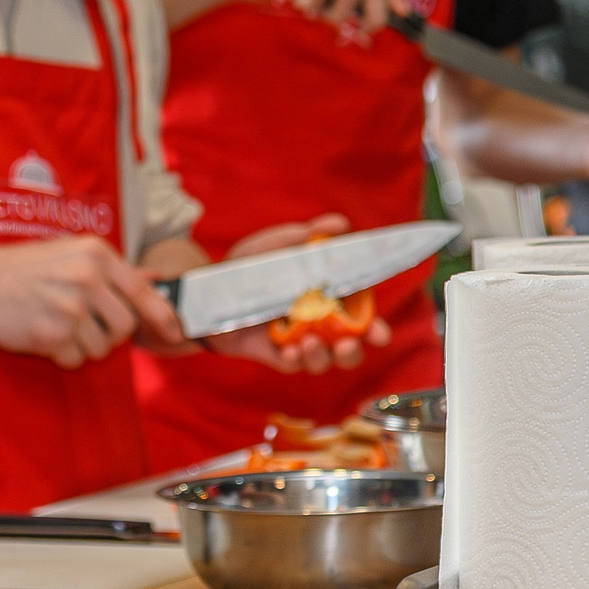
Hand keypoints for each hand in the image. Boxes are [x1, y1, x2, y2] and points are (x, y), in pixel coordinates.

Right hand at [0, 235, 170, 368]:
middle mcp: (88, 278)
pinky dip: (63, 356)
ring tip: (60, 326)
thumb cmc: (32, 268)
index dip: (163, 317)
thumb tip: (156, 281)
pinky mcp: (52, 334)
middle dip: (111, 335)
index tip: (176, 334)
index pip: (143, 293)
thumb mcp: (76, 254)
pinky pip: (75, 360)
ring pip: (101, 347)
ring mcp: (70, 307)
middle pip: (125, 327)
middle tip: (86, 326)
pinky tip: (47, 336)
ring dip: (84, 346)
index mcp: (98, 256)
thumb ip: (117, 271)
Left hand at [213, 214, 390, 372]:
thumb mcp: (278, 245)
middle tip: (347, 344)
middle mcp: (317, 325)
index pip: (361, 319)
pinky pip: (291, 365)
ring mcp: (296, 341)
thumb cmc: (250, 264)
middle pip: (348, 350)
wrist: (209, 286)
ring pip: (322, 362)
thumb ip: (308, 235)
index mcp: (328, 299)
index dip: (375, 329)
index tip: (379, 334)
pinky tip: (288, 350)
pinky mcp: (273, 353)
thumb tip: (340, 223)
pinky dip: (294, 360)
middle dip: (352, 352)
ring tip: (309, 343)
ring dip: (322, 357)